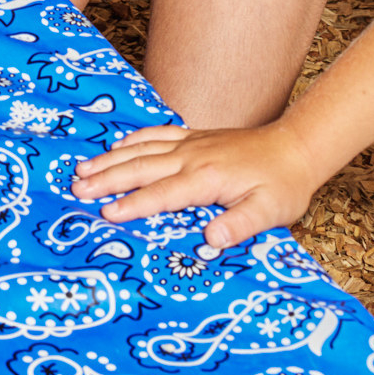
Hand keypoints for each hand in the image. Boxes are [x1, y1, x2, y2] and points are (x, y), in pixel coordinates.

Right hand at [69, 122, 327, 248]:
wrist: (296, 146)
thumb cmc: (284, 184)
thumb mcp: (270, 211)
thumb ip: (240, 224)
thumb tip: (210, 240)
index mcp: (208, 177)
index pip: (163, 194)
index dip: (134, 205)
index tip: (106, 213)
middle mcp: (193, 156)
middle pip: (142, 167)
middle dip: (108, 179)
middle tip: (77, 189)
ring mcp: (192, 142)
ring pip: (143, 149)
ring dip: (112, 159)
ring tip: (82, 169)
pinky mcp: (195, 136)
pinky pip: (157, 134)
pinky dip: (134, 139)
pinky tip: (118, 146)